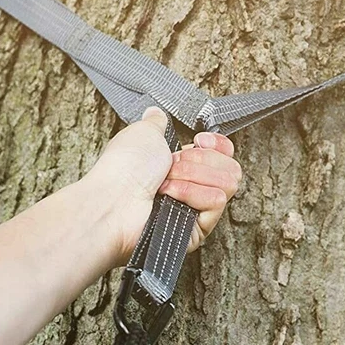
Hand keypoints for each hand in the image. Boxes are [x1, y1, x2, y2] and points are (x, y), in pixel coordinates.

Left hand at [83, 107, 241, 267]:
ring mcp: (194, 211)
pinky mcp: (196, 230)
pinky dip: (192, 193)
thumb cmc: (124, 168)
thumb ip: (157, 122)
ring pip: (227, 183)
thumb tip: (157, 113)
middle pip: (231, 168)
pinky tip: (169, 196)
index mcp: (182, 167)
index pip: (225, 155)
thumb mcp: (144, 132)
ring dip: (193, 175)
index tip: (198, 140)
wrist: (113, 200)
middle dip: (200, 160)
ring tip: (166, 183)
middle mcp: (191, 189)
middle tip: (172, 165)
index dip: (218, 145)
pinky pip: (216, 201)